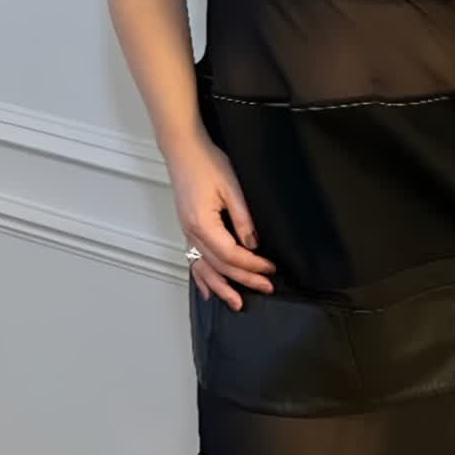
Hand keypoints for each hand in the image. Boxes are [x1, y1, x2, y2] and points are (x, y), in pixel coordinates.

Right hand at [165, 127, 275, 310]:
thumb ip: (243, 218)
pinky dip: (202, 277)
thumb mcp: (232, 187)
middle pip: (220, 265)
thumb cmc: (207, 163)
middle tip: (266, 289)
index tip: (271, 269)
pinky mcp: (188, 229)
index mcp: (203, 224)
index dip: (252, 265)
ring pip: (204, 268)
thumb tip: (253, 244)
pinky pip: (194, 260)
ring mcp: (187, 232)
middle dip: (243, 280)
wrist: (183, 150)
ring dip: (221, 287)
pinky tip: (208, 291)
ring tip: (237, 304)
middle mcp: (191, 233)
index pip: (231, 254)